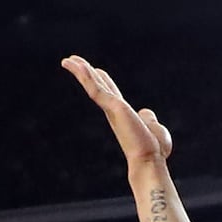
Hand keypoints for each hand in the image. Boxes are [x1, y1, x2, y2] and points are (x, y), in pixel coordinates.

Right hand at [62, 55, 172, 180]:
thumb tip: (146, 113)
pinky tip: (79, 66)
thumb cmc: (154, 150)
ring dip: (80, 71)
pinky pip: (97, 89)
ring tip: (67, 60)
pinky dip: (87, 77)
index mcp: (122, 113)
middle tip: (70, 60)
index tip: (93, 68)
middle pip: (96, 85)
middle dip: (84, 71)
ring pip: (93, 85)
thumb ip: (148, 119)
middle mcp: (113, 110)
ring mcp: (112, 108)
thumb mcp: (153, 128)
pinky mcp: (114, 107)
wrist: (150, 161)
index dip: (100, 79)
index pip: (108, 91)